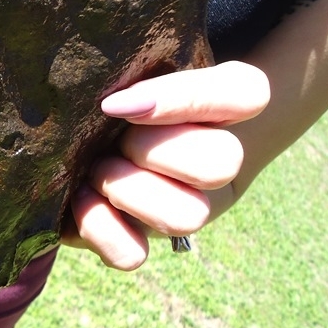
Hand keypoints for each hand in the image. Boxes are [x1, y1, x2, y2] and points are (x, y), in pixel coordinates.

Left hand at [63, 61, 269, 269]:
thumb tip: (114, 102)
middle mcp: (211, 164)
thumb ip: (138, 73)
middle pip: (220, 162)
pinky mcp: (137, 243)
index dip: (181, 100)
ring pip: (185, 215)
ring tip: (96, 170)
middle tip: (115, 140)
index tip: (117, 104)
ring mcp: (179, 210)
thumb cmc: (114, 101)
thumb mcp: (133, 74)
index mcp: (221, 109)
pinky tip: (81, 200)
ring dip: (128, 188)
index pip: (247, 94)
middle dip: (152, 150)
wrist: (80, 144)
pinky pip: (132, 255)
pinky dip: (100, 227)